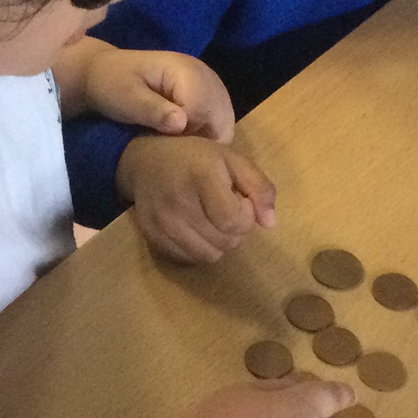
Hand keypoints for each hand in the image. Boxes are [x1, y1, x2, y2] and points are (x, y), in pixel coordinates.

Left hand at [60, 42, 235, 138]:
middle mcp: (207, 76)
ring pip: (223, 127)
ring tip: (176, 148)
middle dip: (200, 143)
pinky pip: (218, 125)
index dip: (186, 136)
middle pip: (221, 121)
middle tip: (171, 151)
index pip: (203, 113)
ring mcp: (211, 86)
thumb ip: (153, 110)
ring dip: (204, 142)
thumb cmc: (112, 84)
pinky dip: (205, 138)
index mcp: (188, 71)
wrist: (106, 72)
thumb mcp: (125, 98)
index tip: (162, 143)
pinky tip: (182, 142)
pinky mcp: (209, 97)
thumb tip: (181, 125)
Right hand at [116, 134, 276, 262]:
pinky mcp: (152, 236)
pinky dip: (197, 249)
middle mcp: (178, 202)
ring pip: (207, 256)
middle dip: (233, 230)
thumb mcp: (233, 160)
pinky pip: (187, 260)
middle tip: (224, 209)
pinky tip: (194, 228)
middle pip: (224, 242)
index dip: (245, 216)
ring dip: (217, 243)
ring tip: (210, 221)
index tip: (238, 201)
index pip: (235, 222)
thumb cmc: (196, 158)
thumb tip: (270, 223)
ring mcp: (162, 222)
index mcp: (202, 177)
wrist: (146, 160)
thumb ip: (259, 188)